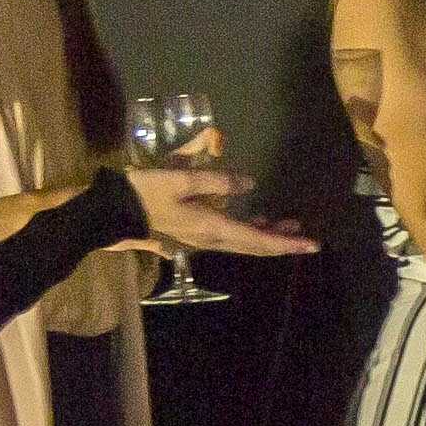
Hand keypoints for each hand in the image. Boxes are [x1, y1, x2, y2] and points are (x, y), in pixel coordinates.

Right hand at [130, 164, 315, 257]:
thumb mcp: (180, 179)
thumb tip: (249, 184)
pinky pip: (230, 236)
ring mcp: (202, 238)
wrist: (114, 211)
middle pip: (255, 246)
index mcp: (213, 228)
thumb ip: (216, 180)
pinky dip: (249, 231)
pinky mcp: (195, 232)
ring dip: (267, 236)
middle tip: (308, 238)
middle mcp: (212, 239)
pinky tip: (257, 221)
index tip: (312, 245)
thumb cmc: (146, 192)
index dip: (287, 243)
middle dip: (282, 242)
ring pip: (244, 242)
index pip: (258, 240)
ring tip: (288, 224)